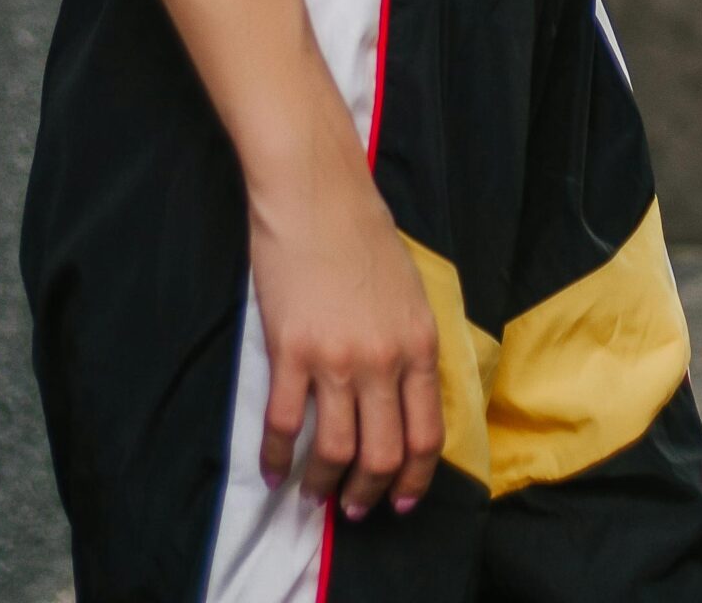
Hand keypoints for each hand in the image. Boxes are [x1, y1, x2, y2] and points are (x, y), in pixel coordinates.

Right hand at [248, 138, 444, 518]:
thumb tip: (403, 396)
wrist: (317, 192)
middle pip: (383, 455)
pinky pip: (283, 424)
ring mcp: (336, 359)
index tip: (401, 501)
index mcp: (419, 344)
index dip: (415, 479)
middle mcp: (384, 361)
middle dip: (369, 493)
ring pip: (335, 451)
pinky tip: (274, 469)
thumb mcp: (410, 291)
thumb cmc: (362, 232)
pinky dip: (277, 456)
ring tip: (314, 495)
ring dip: (324, 485)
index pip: (427, 436)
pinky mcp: (291, 350)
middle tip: (355, 508)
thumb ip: (410, 344)